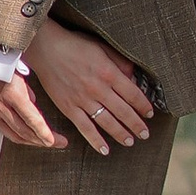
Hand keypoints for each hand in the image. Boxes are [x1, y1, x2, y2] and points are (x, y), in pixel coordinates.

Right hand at [0, 61, 60, 149]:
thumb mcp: (18, 69)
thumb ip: (27, 90)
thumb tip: (33, 104)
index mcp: (11, 93)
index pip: (33, 121)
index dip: (46, 135)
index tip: (57, 141)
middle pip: (23, 132)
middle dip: (41, 140)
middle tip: (54, 142)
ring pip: (9, 133)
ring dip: (26, 139)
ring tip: (39, 140)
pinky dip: (9, 130)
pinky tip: (16, 129)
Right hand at [23, 18, 155, 154]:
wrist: (46, 49)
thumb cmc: (74, 45)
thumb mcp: (101, 47)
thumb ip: (119, 62)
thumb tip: (133, 74)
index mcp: (108, 72)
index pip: (133, 94)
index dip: (143, 105)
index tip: (149, 113)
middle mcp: (98, 88)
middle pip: (123, 111)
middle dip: (137, 124)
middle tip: (145, 134)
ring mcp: (83, 100)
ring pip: (107, 122)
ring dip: (121, 133)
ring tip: (130, 141)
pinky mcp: (69, 108)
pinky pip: (85, 128)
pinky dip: (95, 140)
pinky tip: (104, 149)